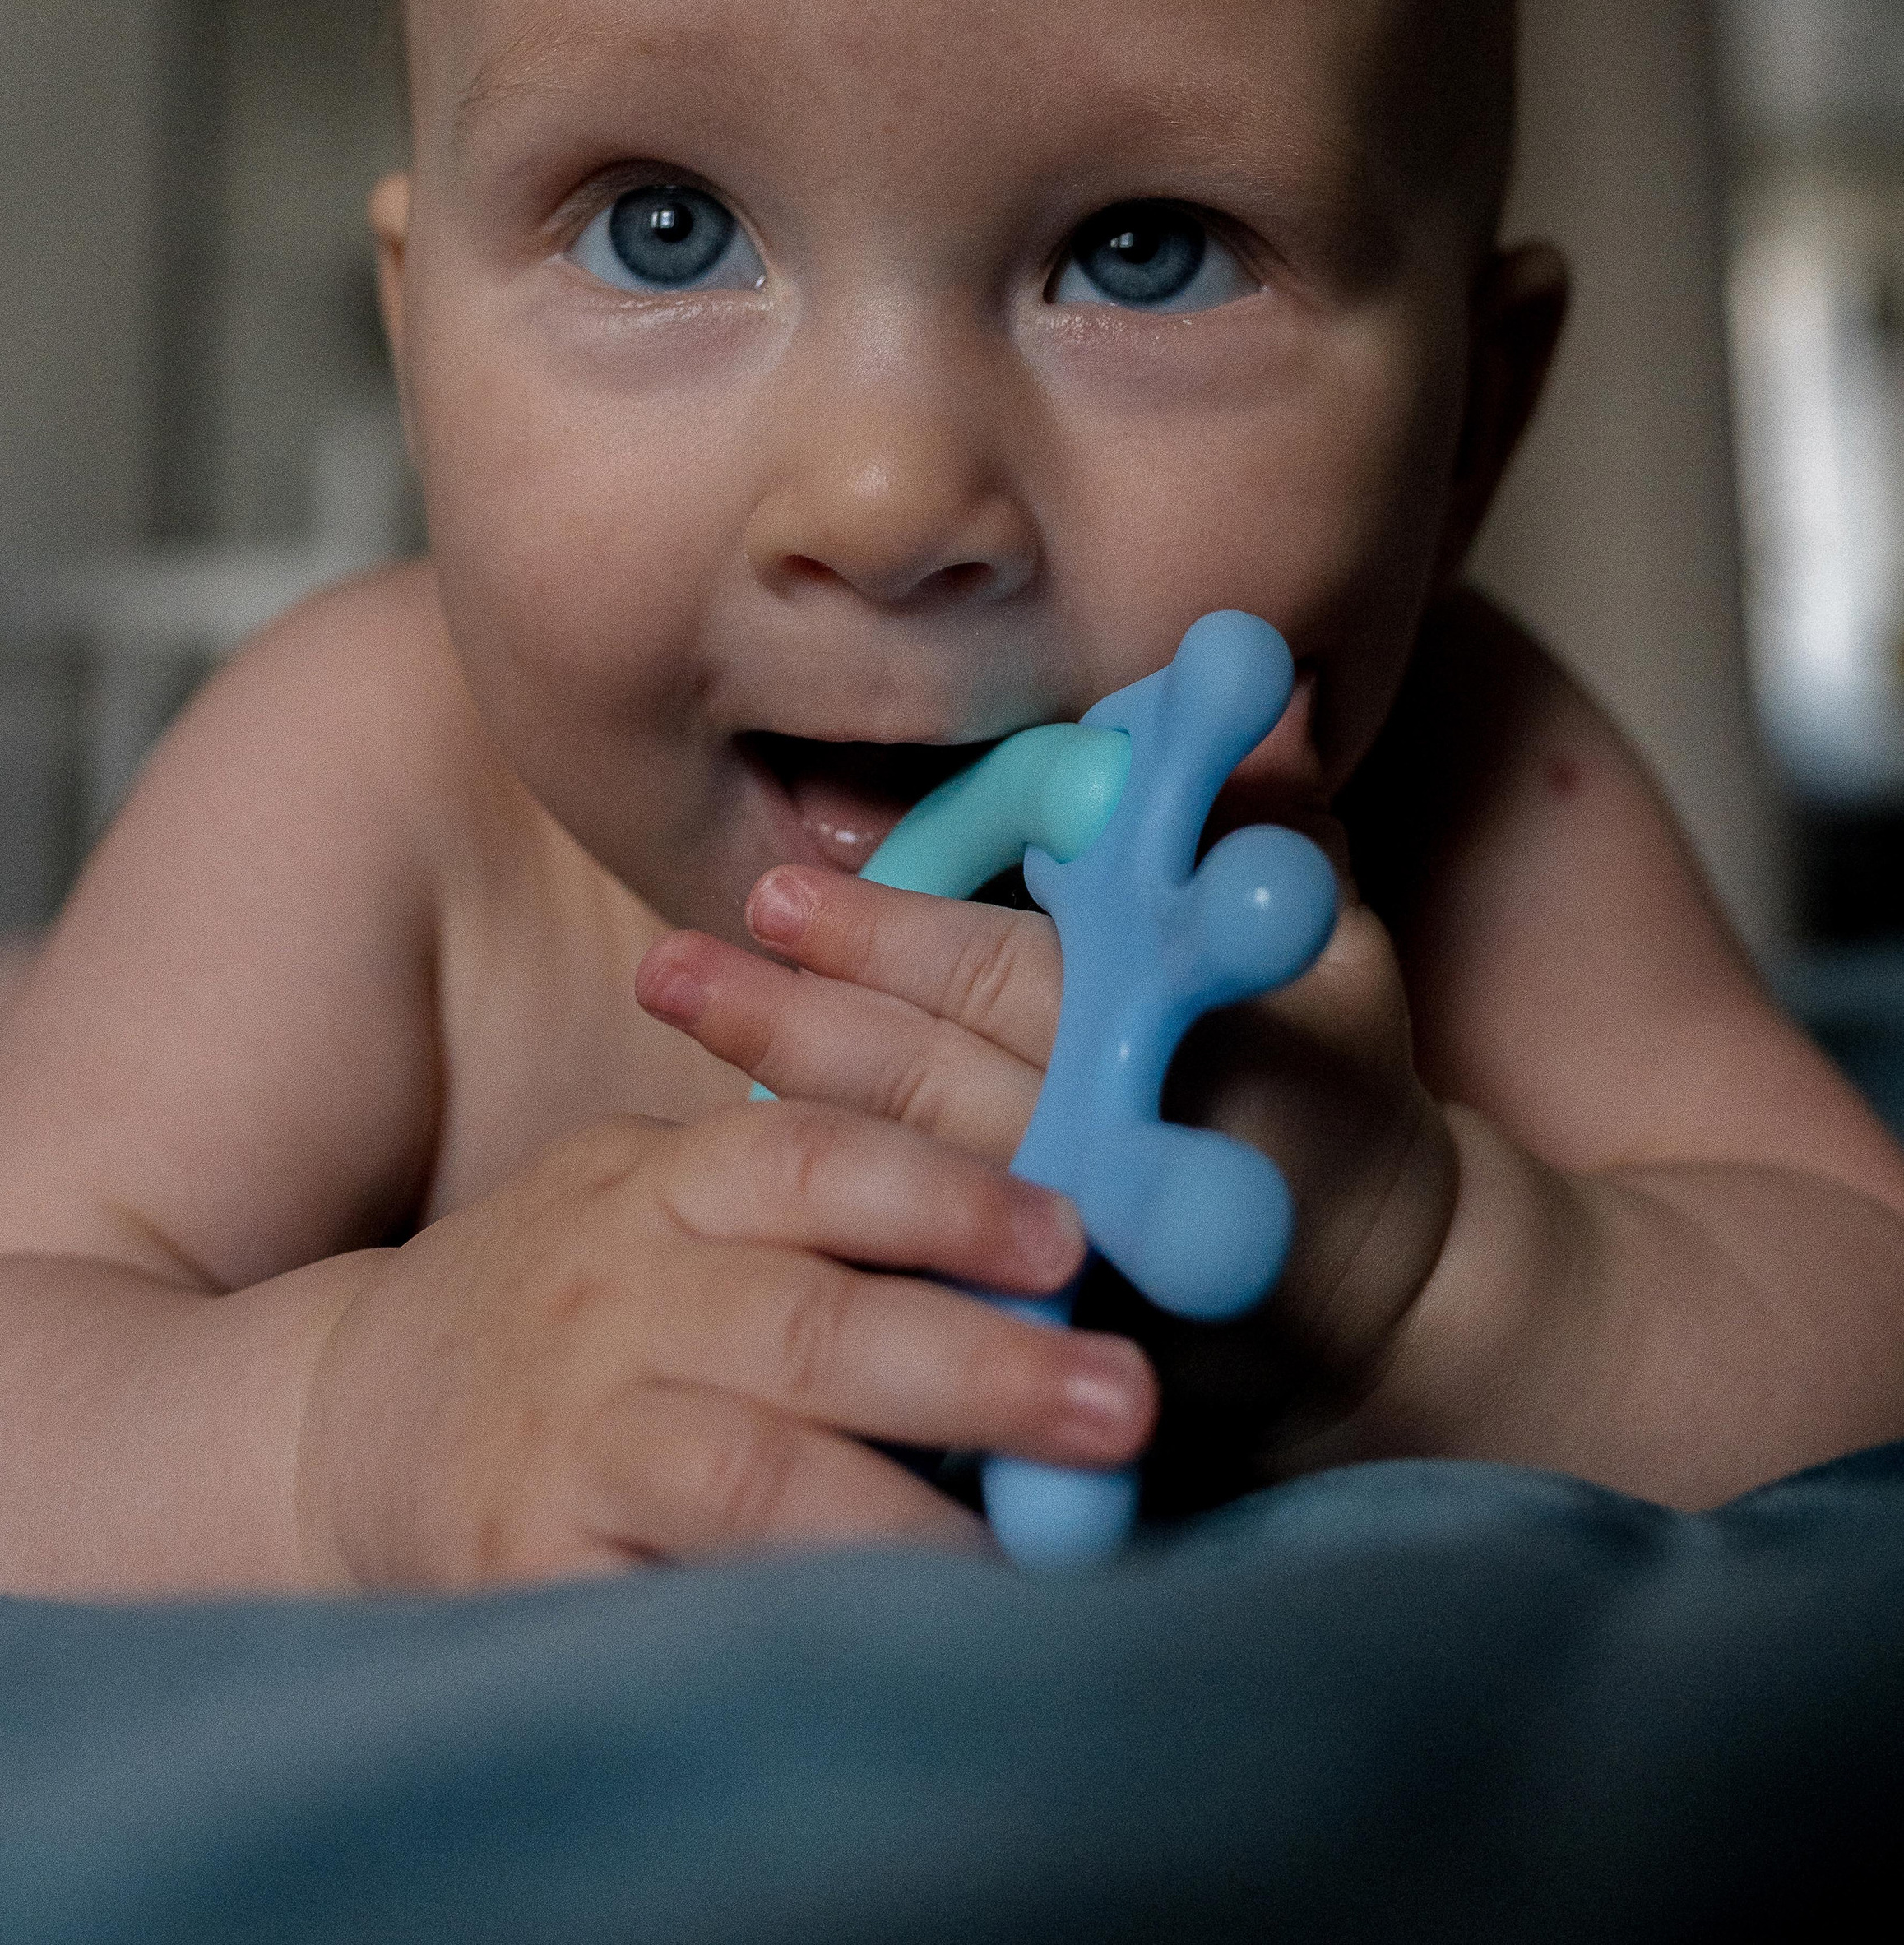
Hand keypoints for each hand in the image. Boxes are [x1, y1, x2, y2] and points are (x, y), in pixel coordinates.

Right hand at [295, 1100, 1154, 1583]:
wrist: (337, 1424)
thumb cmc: (553, 1305)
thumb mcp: (643, 1195)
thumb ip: (786, 1185)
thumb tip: (1024, 1197)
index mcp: (655, 1191)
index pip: (805, 1157)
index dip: (941, 1190)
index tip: (1069, 1232)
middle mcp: (612, 1301)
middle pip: (805, 1323)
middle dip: (975, 1362)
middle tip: (1119, 1401)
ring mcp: (570, 1440)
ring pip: (749, 1474)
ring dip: (906, 1516)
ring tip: (1033, 1562)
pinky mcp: (531, 1571)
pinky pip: (678, 1603)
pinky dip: (792, 1628)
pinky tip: (890, 1649)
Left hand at [637, 848, 1458, 1498]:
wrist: (1379, 1311)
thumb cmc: (1341, 1083)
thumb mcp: (1334, 949)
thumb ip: (1278, 820)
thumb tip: (1266, 677)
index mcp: (1191, 1048)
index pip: (1011, 983)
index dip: (889, 939)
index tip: (774, 891)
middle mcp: (1129, 1167)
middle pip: (934, 1094)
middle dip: (795, 1026)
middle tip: (670, 962)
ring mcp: (1089, 1285)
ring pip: (908, 1190)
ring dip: (782, 1110)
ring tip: (676, 1015)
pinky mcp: (1055, 1370)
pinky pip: (920, 1298)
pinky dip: (826, 1239)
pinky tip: (726, 1190)